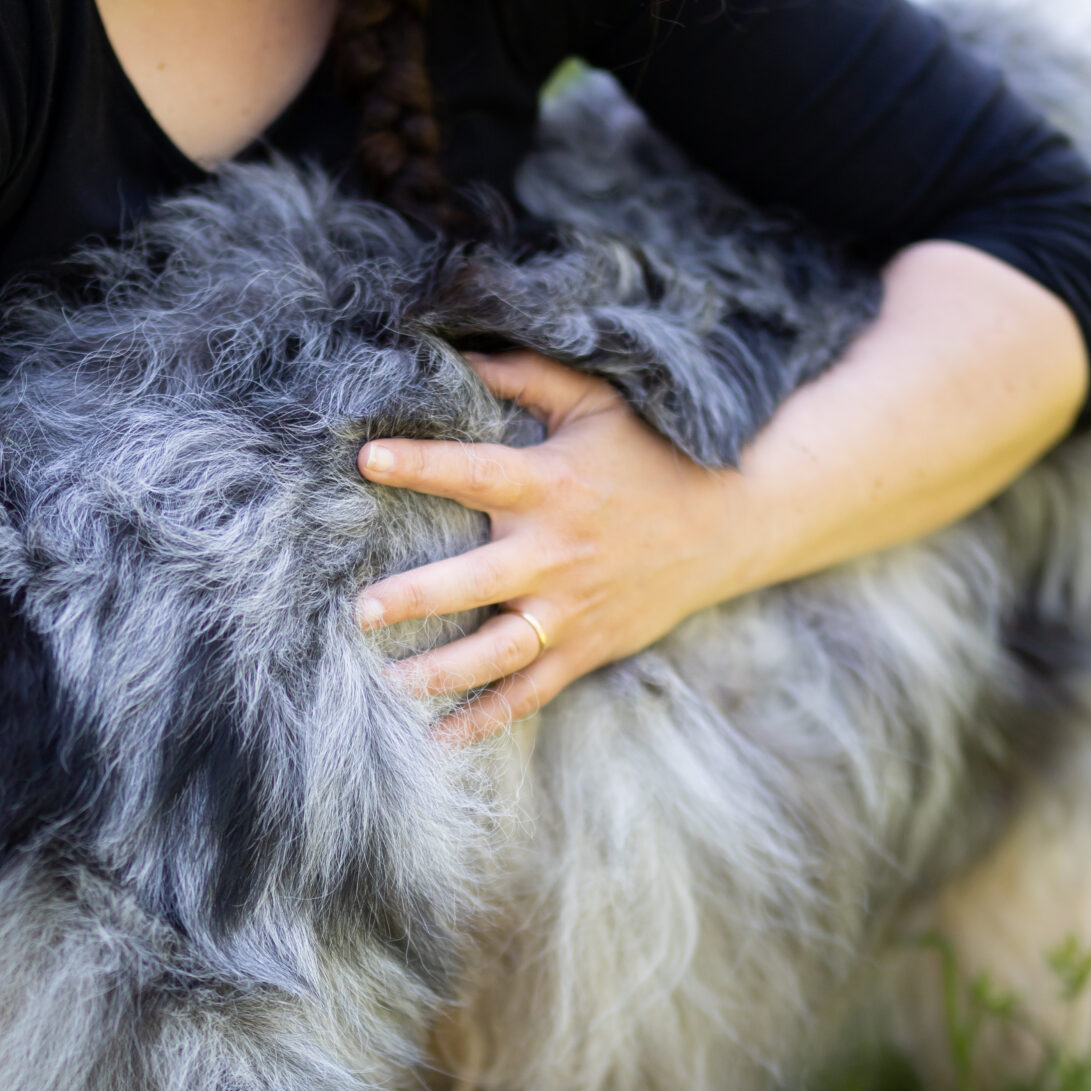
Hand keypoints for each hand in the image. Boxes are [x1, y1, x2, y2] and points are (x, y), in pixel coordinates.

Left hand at [354, 348, 742, 742]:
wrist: (727, 525)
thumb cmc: (649, 456)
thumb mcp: (595, 403)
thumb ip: (528, 377)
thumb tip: (461, 353)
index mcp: (549, 485)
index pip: (474, 472)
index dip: (420, 464)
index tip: (366, 459)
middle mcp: (555, 552)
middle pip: (475, 580)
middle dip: (417, 596)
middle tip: (363, 610)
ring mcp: (570, 608)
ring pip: (498, 651)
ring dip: (442, 671)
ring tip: (389, 683)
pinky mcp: (585, 648)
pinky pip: (529, 693)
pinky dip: (486, 719)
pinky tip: (438, 738)